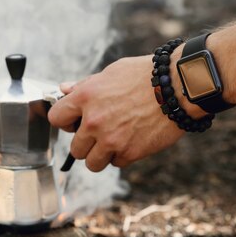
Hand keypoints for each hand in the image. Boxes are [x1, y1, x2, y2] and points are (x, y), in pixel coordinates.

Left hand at [48, 54, 199, 171]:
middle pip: (75, 148)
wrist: (178, 86)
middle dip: (86, 143)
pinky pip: (116, 163)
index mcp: (85, 97)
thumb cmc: (145, 75)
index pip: (56, 118)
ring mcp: (111, 139)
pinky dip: (123, 156)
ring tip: (115, 141)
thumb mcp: (111, 73)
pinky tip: (133, 140)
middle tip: (100, 134)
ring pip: (92, 163)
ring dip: (101, 155)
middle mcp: (94, 121)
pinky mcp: (129, 152)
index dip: (65, 121)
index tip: (74, 122)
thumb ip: (85, 85)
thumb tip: (64, 89)